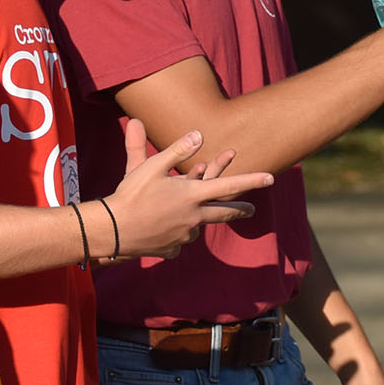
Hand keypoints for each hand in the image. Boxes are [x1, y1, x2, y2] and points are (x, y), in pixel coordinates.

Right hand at [106, 120, 272, 259]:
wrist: (112, 231)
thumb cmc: (131, 195)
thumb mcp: (152, 167)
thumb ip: (177, 150)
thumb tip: (199, 134)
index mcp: (192, 195)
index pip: (229, 186)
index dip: (251, 181)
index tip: (271, 178)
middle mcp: (194, 218)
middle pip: (225, 213)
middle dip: (239, 210)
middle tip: (251, 209)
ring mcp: (184, 236)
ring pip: (198, 225)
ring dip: (198, 217)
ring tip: (179, 210)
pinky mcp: (172, 250)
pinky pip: (180, 241)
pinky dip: (177, 233)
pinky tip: (163, 229)